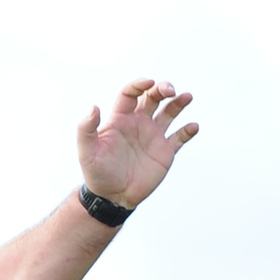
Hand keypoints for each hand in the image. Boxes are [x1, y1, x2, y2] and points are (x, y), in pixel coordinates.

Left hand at [77, 78, 198, 209]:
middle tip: (171, 90)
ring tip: (186, 97)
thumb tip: (93, 107)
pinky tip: (193, 126)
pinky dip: (188, 130)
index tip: (150, 82)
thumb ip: (86, 129)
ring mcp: (153, 136)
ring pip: (169, 113)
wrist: (111, 197)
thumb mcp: (87, 152)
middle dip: (162, 89)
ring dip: (179, 103)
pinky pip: (180, 137)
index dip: (140, 85)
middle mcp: (138, 123)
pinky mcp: (165, 151)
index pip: (130, 94)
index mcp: (120, 119)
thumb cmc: (97, 174)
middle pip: (153, 97)